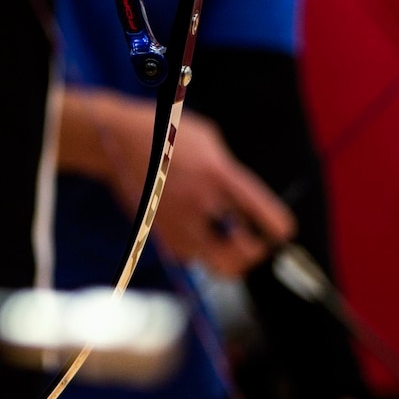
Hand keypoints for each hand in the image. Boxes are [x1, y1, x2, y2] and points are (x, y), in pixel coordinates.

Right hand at [62, 91, 292, 276]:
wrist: (117, 140)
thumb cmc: (167, 134)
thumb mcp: (209, 140)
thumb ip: (231, 174)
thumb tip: (246, 206)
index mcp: (218, 174)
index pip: (266, 215)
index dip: (279, 228)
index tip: (281, 232)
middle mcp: (200, 201)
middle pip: (245, 254)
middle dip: (254, 252)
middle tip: (254, 243)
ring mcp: (178, 220)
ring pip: (218, 264)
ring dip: (228, 257)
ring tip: (227, 241)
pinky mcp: (159, 233)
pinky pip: (191, 258)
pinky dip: (199, 252)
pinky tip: (196, 233)